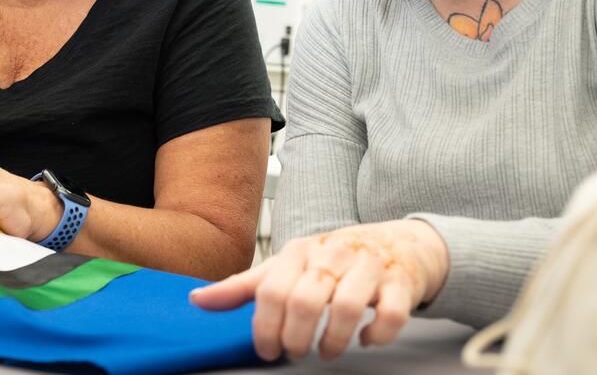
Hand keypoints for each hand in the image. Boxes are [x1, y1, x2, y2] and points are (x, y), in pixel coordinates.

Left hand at [190, 219, 449, 361]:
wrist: (395, 243)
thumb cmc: (332, 260)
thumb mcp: (285, 267)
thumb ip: (243, 286)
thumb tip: (197, 300)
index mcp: (300, 251)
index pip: (271, 290)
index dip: (264, 328)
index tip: (267, 350)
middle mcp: (332, 254)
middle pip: (304, 301)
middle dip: (295, 338)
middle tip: (295, 352)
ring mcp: (368, 267)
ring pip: (345, 308)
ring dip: (332, 342)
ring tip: (325, 352)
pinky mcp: (400, 283)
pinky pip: (389, 314)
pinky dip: (375, 334)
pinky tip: (363, 339)